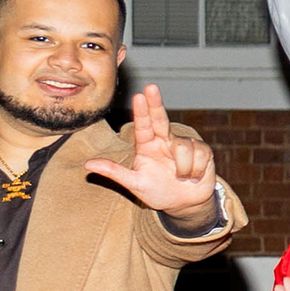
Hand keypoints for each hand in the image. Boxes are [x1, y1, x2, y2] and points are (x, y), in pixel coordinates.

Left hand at [87, 85, 224, 220]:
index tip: (138, 96)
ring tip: (181, 178)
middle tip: (150, 87)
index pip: (143, 125)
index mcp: (147, 145)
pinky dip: (196, 170)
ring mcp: (184, 144)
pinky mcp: (202, 150)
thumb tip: (87, 165)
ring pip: (183, 148)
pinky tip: (194, 176)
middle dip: (156, 103)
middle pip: (161, 118)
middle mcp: (165, 140)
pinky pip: (200, 156)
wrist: (185, 203)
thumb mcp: (134, 183)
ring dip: (182, 169)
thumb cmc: (157, 191)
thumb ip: (114, 172)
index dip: (141, 111)